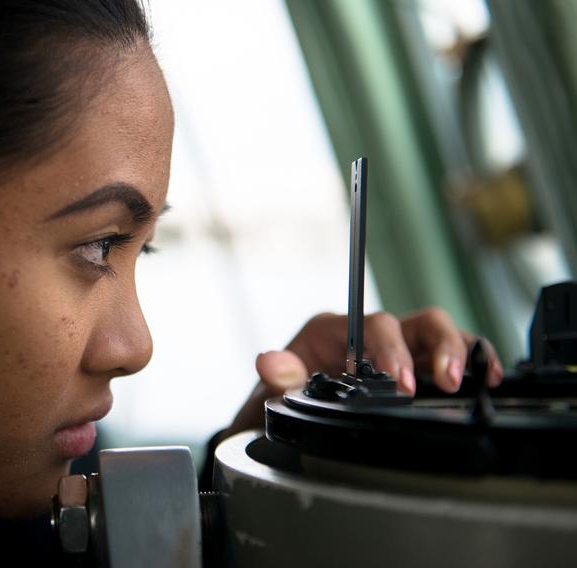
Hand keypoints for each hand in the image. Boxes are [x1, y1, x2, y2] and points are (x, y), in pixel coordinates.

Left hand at [226, 308, 502, 435]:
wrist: (282, 413)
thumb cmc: (280, 394)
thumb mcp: (271, 388)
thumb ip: (277, 375)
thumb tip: (270, 363)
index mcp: (336, 330)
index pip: (374, 327)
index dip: (392, 350)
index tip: (401, 382)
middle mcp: (372, 335)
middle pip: (419, 323)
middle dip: (441, 346)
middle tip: (448, 381)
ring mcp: (397, 352)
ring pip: (440, 336)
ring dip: (461, 354)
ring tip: (479, 379)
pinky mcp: (414, 370)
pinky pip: (449, 358)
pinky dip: (470, 364)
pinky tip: (486, 379)